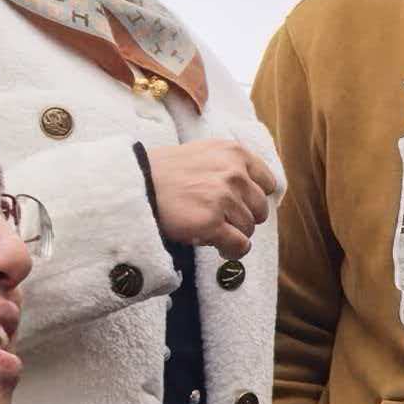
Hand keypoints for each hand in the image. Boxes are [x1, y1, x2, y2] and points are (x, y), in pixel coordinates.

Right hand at [148, 138, 281, 257]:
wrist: (135, 184)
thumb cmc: (166, 172)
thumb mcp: (204, 154)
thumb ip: (231, 166)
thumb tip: (258, 189)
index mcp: (234, 153)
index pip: (268, 183)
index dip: (253, 198)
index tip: (240, 205)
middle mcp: (234, 173)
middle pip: (260, 210)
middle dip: (243, 218)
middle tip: (221, 221)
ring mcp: (223, 198)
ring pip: (248, 229)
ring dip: (232, 234)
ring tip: (210, 229)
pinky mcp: (212, 222)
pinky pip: (239, 245)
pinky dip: (232, 250)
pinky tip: (219, 247)